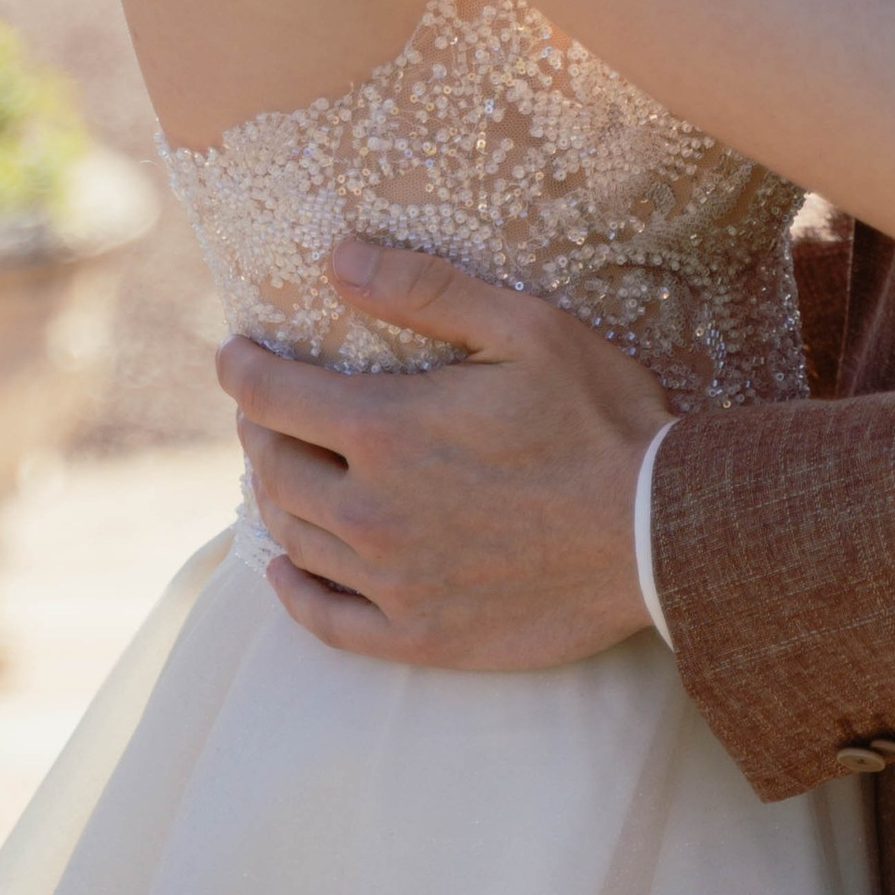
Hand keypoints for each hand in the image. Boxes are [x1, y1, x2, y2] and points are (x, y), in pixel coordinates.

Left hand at [221, 239, 674, 669]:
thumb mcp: (523, 328)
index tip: (233, 352)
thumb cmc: (599, 419)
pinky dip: (293, 591)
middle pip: (273, 468)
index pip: (273, 396)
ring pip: (293, 538)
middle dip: (257, 428)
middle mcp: (372, 512)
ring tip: (278, 470)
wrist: (660, 535)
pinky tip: (288, 569)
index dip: (242, 368)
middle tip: (263, 407)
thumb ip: (425, 290)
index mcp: (387, 431)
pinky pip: (325, 620)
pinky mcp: (420, 635)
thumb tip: (336, 258)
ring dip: (273, 496)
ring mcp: (392, 582)